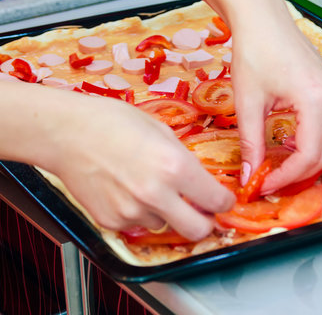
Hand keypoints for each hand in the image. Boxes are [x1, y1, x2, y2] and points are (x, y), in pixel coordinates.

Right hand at [48, 95, 234, 240]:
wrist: (65, 132)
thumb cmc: (112, 122)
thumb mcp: (161, 131)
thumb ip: (184, 159)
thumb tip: (199, 180)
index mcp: (175, 167)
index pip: (216, 200)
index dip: (224, 202)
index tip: (223, 200)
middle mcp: (156, 195)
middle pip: (198, 230)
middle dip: (204, 222)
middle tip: (201, 210)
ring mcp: (132, 212)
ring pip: (165, 225)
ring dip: (166, 213)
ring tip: (148, 187)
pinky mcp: (111, 222)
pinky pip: (138, 225)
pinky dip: (140, 213)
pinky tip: (127, 190)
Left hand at [230, 0, 321, 191]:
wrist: (263, 19)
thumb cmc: (253, 53)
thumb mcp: (247, 102)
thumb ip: (252, 143)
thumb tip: (250, 177)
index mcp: (316, 101)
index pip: (309, 156)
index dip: (286, 177)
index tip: (263, 184)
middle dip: (301, 173)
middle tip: (272, 176)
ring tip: (291, 157)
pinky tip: (306, 136)